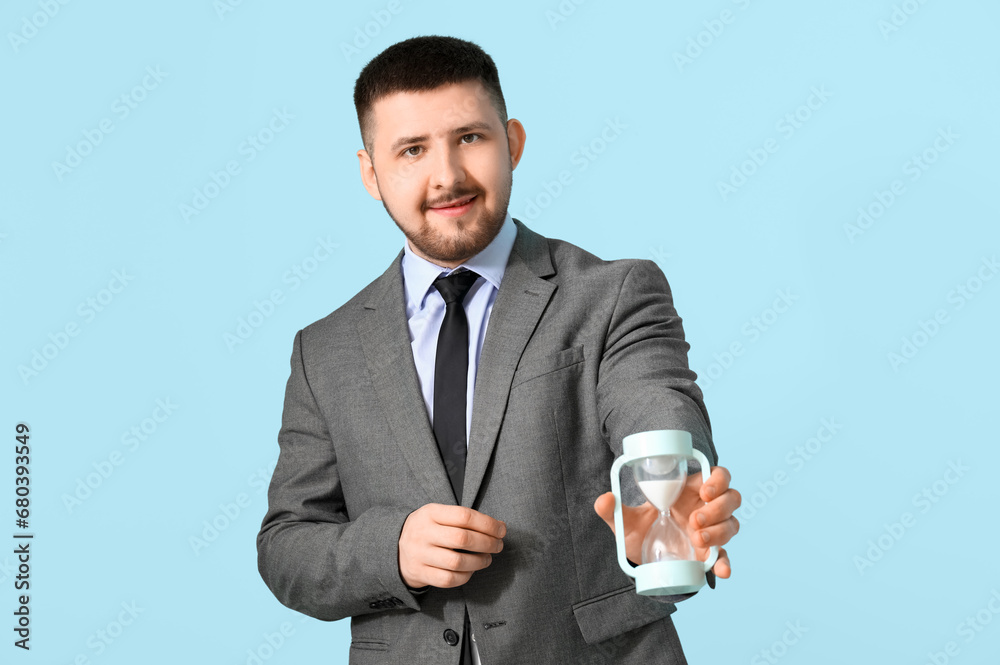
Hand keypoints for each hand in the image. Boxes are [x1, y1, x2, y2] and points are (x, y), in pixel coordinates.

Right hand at [398, 503, 505, 588]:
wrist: (394, 549)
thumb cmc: (427, 530)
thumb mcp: (438, 515)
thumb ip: (463, 518)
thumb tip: (498, 527)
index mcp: (430, 513)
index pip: (464, 516)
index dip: (487, 523)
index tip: (501, 530)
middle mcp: (423, 533)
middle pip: (462, 538)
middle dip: (487, 543)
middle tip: (498, 545)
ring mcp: (420, 554)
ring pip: (457, 562)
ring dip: (479, 561)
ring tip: (487, 558)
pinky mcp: (420, 573)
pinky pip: (448, 579)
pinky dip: (465, 576)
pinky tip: (471, 570)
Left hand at [594, 465, 740, 578]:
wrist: (642, 561)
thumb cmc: (640, 531)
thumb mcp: (626, 522)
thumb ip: (613, 510)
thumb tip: (604, 500)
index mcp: (690, 491)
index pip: (717, 476)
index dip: (718, 480)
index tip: (704, 491)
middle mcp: (705, 508)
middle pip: (731, 498)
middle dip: (718, 508)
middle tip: (694, 520)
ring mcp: (711, 531)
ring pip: (732, 523)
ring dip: (720, 531)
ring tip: (697, 539)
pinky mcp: (710, 554)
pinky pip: (726, 556)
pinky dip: (726, 563)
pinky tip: (721, 571)